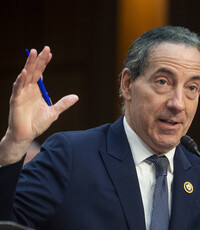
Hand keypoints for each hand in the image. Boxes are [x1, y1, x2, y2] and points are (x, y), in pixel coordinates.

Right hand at [0, 46, 78, 164]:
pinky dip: (21, 80)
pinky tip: (25, 72)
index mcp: (36, 90)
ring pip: (25, 76)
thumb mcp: (54, 112)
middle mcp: (28, 89)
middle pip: (33, 71)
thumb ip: (63, 104)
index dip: (44, 63)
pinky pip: (18, 89)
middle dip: (38, 59)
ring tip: (33, 53)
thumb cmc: (37, 123)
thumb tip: (76, 96)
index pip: (40, 73)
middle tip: (43, 48)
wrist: (26, 135)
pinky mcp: (16, 101)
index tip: (50, 53)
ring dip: (29, 64)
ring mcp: (21, 94)